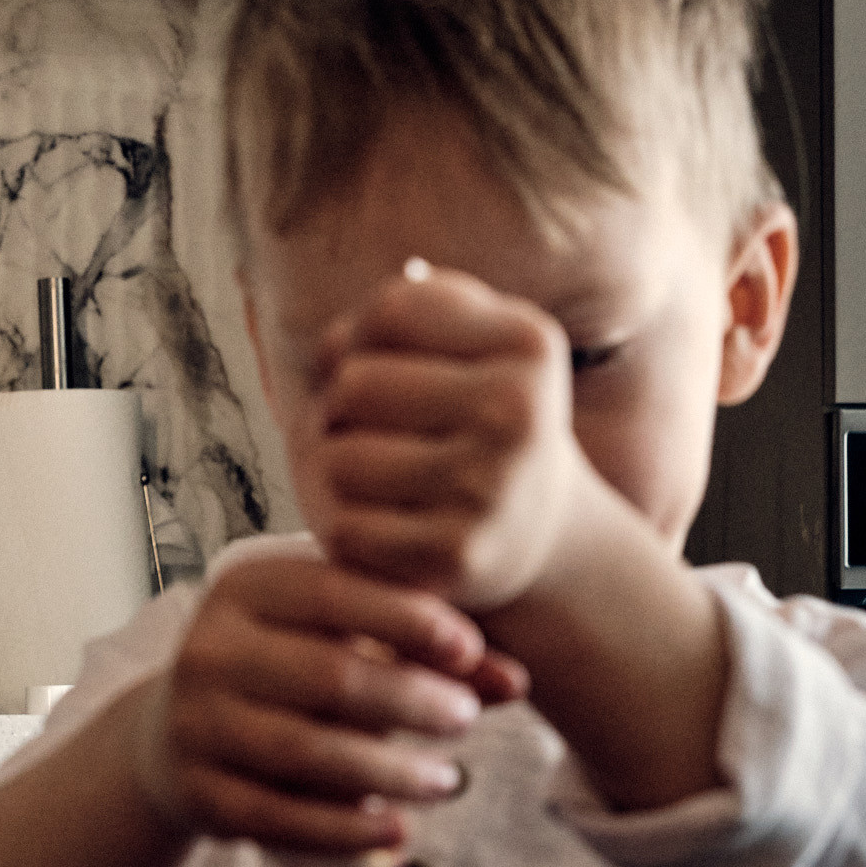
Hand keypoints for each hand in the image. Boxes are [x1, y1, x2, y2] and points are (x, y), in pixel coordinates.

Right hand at [138, 553, 525, 857]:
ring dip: (389, 771)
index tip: (469, 648)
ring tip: (445, 780)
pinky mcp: (199, 793)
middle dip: (410, 700)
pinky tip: (396, 832)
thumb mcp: (338, 638)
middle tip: (465, 719)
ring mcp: (196, 724)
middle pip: (327, 677)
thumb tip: (515, 681)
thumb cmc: (284, 670)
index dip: (406, 620)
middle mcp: (208, 650)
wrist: (176, 731)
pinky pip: (280, 818)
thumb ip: (421, 650)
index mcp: (245, 590)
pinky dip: (345, 831)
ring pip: (306, 753)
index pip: (333, 594)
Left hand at [311, 264, 597, 613]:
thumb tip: (336, 348)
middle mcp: (519, 413)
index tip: (389, 369)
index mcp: (528, 344)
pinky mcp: (457, 553)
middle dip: (339, 406)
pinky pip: (345, 528)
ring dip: (336, 470)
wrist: (529, 529)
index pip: (389, 313)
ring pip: (337, 459)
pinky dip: (348, 529)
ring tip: (377, 476)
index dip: (362, 339)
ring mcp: (491, 486)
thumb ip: (396, 314)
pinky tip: (385, 526)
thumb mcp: (460, 343)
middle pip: (353, 384)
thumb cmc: (468, 416)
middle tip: (373, 430)